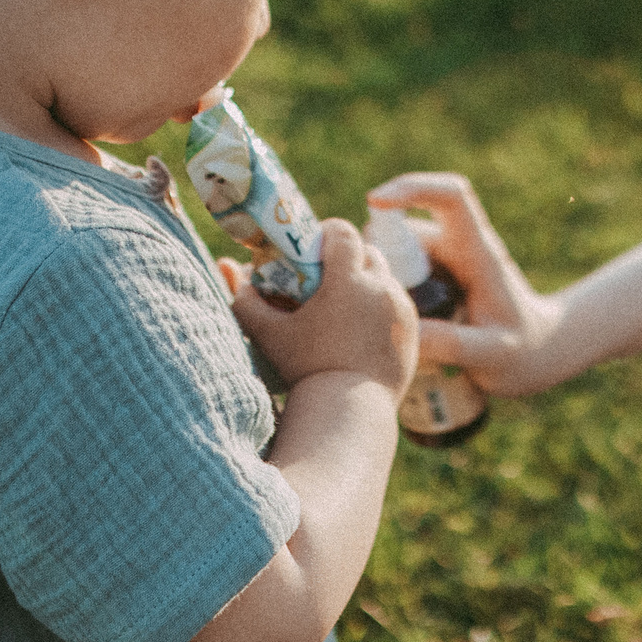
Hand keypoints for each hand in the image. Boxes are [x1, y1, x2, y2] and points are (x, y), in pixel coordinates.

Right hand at [225, 219, 416, 399]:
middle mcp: (381, 288)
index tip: (312, 246)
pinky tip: (361, 324)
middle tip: (325, 276)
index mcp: (349, 280)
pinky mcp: (412, 330)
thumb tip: (229, 268)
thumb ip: (245, 299)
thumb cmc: (305, 369)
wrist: (349, 410)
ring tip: (343, 301)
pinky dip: (380, 306)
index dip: (327, 232)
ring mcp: (401, 309)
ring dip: (366, 281)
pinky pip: (397, 304)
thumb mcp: (269, 334)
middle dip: (347, 257)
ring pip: (385, 277)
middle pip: (367, 251)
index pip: (343, 232)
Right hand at [364, 171, 569, 396]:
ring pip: (396, 255)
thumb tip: (403, 329)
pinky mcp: (431, 276)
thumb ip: (453, 344)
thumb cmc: (521, 351)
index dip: (412, 188)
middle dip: (383, 259)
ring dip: (386, 284)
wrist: (536, 352)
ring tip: (398, 330)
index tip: (375, 201)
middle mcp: (458, 246)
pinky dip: (391, 296)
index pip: (451, 197)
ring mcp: (442, 260)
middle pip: (405, 231)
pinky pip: (398, 275)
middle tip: (385, 307)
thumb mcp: (492, 353)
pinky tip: (401, 332)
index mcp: (478, 251)